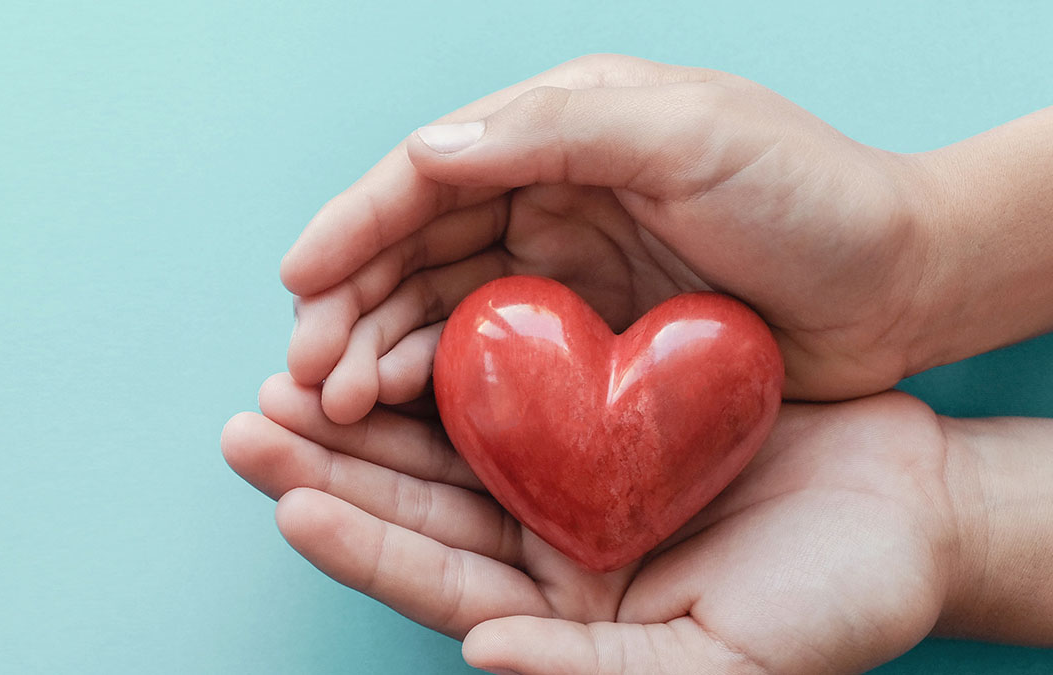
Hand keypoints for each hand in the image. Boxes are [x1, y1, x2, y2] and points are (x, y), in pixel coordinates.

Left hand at [223, 377, 957, 673]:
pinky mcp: (601, 411)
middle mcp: (550, 545)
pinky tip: (398, 327)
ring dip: (370, 404)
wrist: (908, 510)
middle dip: (331, 462)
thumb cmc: (835, 604)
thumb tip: (483, 654)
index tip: (289, 500)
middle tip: (252, 418)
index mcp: (563, 613)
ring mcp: (571, 475)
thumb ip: (601, 671)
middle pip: (419, 504)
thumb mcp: (722, 662)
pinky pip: (512, 382)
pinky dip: (453, 356)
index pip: (438, 581)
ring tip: (294, 369)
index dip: (361, 544)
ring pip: (448, 439)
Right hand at [280, 54, 932, 422]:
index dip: (355, 224)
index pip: (431, 173)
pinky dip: (438, 385)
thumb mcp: (692, 135)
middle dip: (350, 305)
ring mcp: (563, 270)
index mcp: (563, 129)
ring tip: (337, 404)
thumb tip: (427, 151)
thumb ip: (561, 130)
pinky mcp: (584, 340)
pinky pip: (491, 361)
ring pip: (441, 308)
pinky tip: (401, 413)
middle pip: (418, 248)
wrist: (901, 285)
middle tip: (306, 372)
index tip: (298, 279)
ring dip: (379, 351)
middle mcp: (549, 194)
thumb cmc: (812, 196)